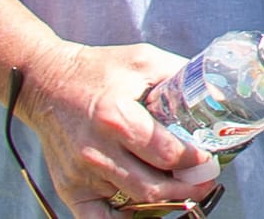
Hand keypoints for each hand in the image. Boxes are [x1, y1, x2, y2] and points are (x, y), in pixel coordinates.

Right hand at [14, 39, 216, 216]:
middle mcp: (97, 151)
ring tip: (186, 191)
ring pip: (132, 205)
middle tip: (207, 182)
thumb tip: (216, 91)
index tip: (210, 160)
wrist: (47, 83)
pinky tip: (146, 211)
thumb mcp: (144, 60)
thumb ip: (179, 75)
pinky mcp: (69, 189)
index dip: (195, 161)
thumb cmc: (99, 70)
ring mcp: (82, 174)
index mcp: (117, 118)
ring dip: (165, 203)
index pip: (166, 153)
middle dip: (188, 189)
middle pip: (152, 187)